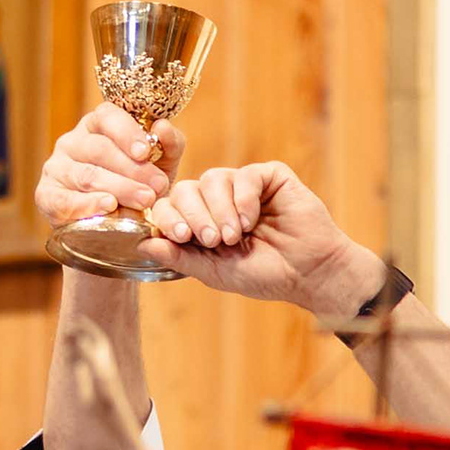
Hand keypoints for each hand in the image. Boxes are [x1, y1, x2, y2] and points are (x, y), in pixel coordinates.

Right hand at [34, 103, 177, 231]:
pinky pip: (64, 199)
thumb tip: (162, 127)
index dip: (126, 132)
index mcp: (97, 125)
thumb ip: (169, 144)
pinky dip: (87, 204)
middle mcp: (72, 142)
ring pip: (87, 176)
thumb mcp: (161, 164)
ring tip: (144, 201)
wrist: (115, 228)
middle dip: (132, 170)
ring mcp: (56, 168)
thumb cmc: (138, 185)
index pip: (107, 116)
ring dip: (118, 188)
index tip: (145, 152)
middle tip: (157, 188)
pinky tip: (108, 207)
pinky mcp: (46, 195)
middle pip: (99, 150)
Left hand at [147, 160, 383, 325]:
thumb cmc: (263, 275)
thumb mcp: (214, 271)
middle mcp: (217, 199)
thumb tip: (141, 243)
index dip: (168, 217)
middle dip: (194, 216)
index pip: (169, 206)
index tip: (180, 236)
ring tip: (237, 235)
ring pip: (212, 179)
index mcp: (200, 221)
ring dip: (220, 210)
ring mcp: (243, 185)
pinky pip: (244, 175)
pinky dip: (243, 198)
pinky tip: (252, 220)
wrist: (309, 273)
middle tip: (212, 240)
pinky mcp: (270, 176)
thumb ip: (179, 256)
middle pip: (186, 189)